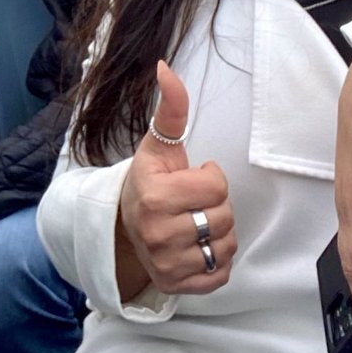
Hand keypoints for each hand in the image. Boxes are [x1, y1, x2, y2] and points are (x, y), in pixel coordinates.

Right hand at [117, 60, 235, 298]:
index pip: (217, 186)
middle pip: (225, 216)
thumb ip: (170, 110)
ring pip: (227, 246)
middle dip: (215, 206)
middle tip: (190, 203)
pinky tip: (197, 247)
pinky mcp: (177, 286)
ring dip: (219, 234)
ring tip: (194, 224)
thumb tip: (165, 67)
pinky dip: (217, 261)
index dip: (209, 178)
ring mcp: (167, 263)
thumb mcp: (158, 146)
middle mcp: (157, 232)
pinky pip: (222, 274)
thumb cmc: (149, 181)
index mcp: (153, 195)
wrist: (124, 226)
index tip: (189, 179)